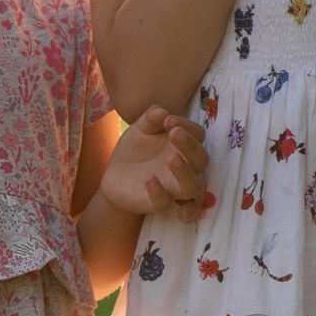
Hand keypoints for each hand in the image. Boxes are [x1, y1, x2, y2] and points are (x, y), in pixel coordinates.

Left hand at [99, 104, 208, 220]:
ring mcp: (172, 187)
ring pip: (192, 186)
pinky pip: (164, 203)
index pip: (198, 136)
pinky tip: (149, 180)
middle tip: (174, 133)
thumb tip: (163, 112)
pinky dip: (159, 193)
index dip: (187, 127)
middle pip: (201, 160)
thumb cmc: (136, 149)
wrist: (115, 175)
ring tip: (171, 159)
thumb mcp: (142, 128)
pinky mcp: (157, 203)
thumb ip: (152, 117)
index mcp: (184, 146)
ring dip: (185, 172)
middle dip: (191, 146)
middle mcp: (185, 167)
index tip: (168, 120)